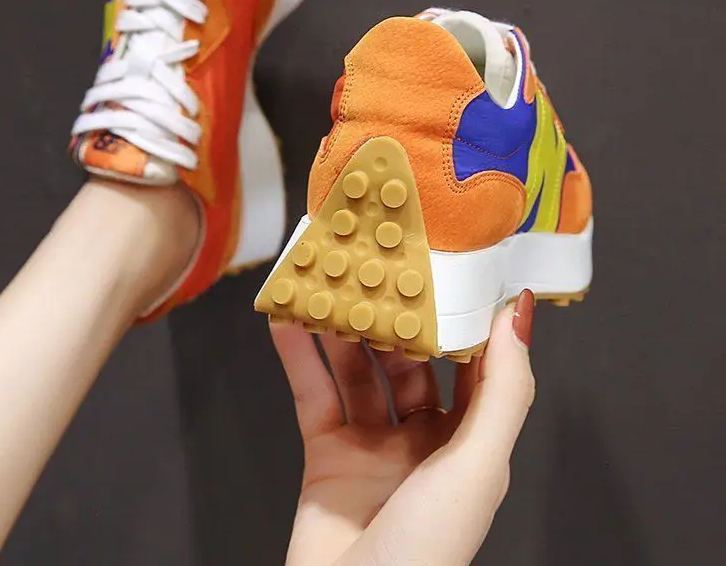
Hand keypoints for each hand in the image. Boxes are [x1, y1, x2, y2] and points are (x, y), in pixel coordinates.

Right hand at [270, 289, 535, 565]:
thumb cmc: (430, 547)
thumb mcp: (479, 465)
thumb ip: (504, 389)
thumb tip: (520, 314)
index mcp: (470, 442)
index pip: (472, 365)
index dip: (462, 319)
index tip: (448, 267)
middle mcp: (423, 440)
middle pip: (408, 362)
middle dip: (392, 319)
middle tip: (375, 268)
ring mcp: (372, 446)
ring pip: (357, 372)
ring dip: (341, 330)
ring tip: (327, 282)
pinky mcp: (326, 454)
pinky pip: (312, 394)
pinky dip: (298, 357)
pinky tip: (285, 321)